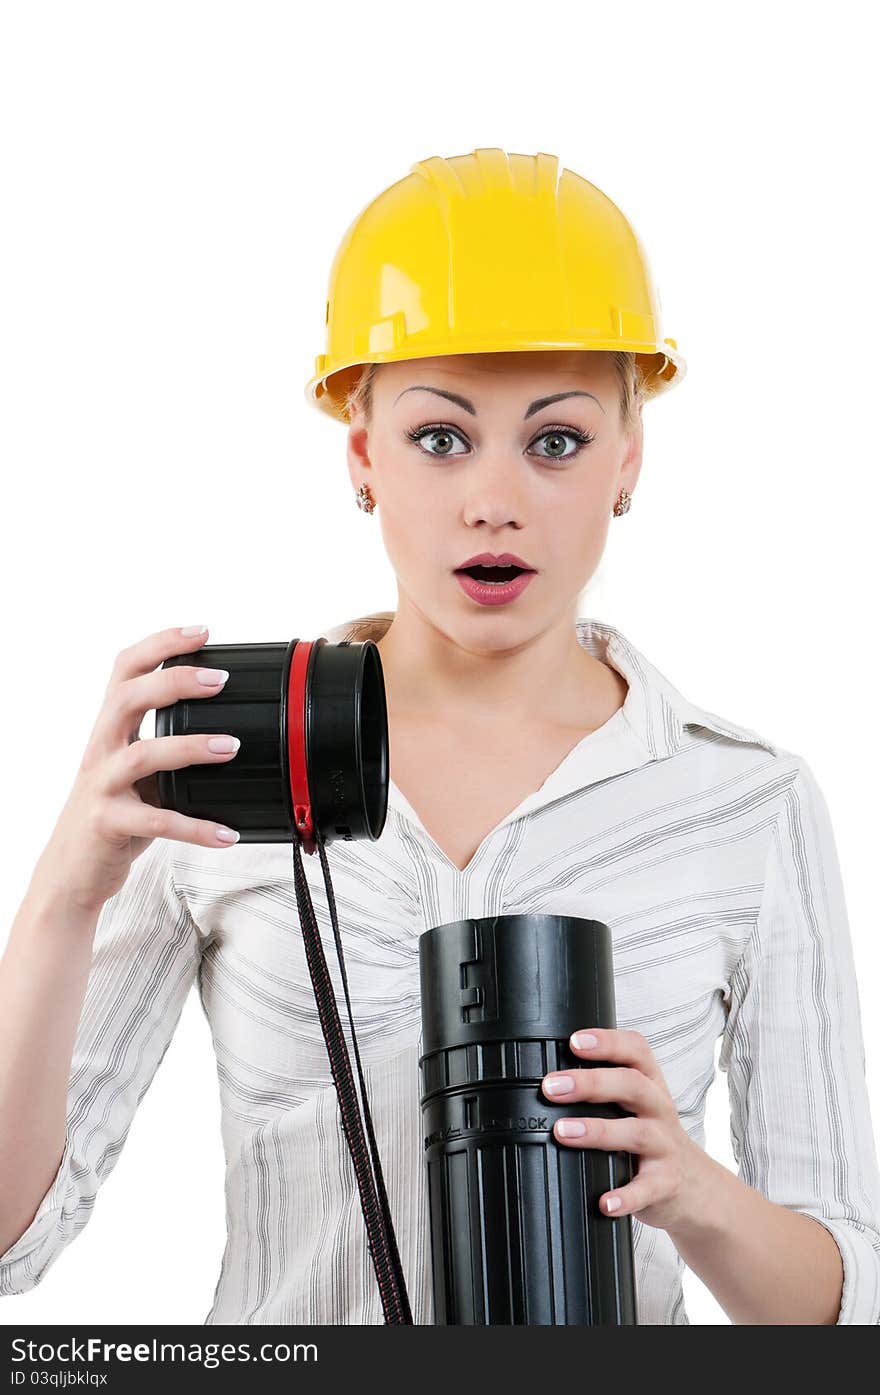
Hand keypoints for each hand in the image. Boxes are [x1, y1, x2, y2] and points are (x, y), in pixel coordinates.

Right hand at [31, 625, 243, 916]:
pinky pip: (156, 821)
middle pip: (127, 698)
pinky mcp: (108, 824)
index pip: (126, 669)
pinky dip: (195, 827)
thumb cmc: (112, 817)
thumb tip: (226, 728)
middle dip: (174, 681)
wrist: (71, 872)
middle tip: (220, 679)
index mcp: (110, 730)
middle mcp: (100, 751)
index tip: (201, 631)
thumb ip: (166, 747)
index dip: (161, 645)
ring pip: (142, 755)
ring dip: (190, 746)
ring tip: (230, 746)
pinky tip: (225, 833)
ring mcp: (101, 786)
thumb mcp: (136, 773)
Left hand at [542, 1027, 704, 1229]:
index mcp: (650, 1084)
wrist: (695, 1186)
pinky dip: (625, 1196)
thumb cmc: (652, 1136)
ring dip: (598, 1131)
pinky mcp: (665, 1184)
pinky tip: (604, 1203)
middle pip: (632, 1085)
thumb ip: (603, 1089)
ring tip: (563, 1132)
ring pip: (636, 1133)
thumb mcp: (636, 1105)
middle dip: (590, 1082)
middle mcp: (660, 1110)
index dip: (607, 1041)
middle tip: (552, 1087)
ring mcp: (665, 1147)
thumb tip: (548, 1078)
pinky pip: (645, 1189)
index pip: (635, 1051)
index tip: (574, 1041)